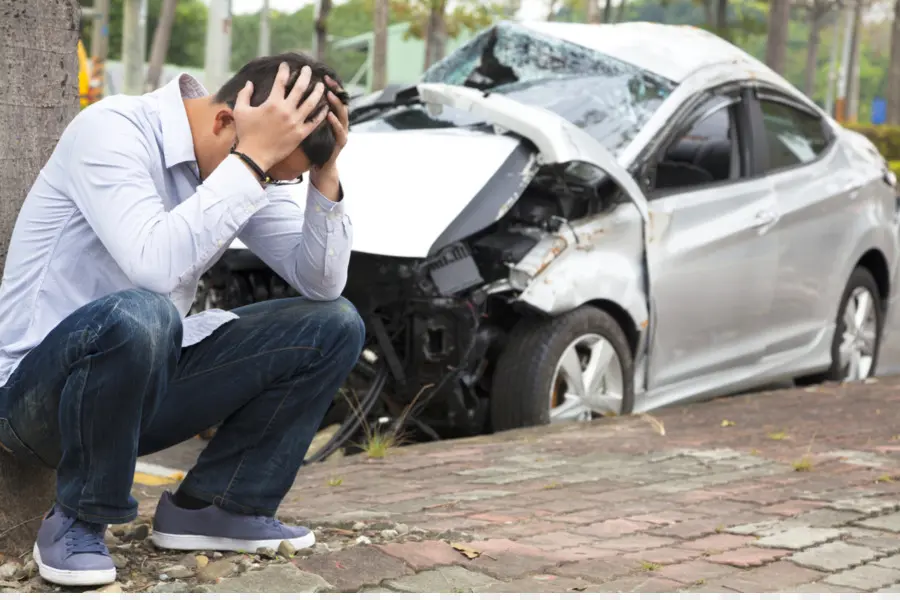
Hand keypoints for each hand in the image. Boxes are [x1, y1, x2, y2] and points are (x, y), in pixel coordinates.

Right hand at [233, 63, 327, 171]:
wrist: (254, 156)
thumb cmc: (246, 133)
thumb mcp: (240, 111)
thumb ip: (244, 94)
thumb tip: (249, 83)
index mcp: (272, 103)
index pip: (281, 81)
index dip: (284, 70)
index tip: (286, 64)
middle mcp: (286, 110)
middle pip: (300, 88)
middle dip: (305, 76)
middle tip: (308, 69)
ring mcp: (295, 122)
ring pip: (311, 103)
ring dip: (317, 92)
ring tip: (321, 85)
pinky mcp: (300, 134)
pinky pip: (314, 122)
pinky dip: (321, 113)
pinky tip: (326, 107)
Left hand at [310, 76, 348, 199]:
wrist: (323, 165)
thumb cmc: (314, 145)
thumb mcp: (311, 125)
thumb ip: (308, 110)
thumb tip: (294, 94)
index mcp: (330, 115)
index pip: (331, 96)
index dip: (328, 85)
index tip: (320, 74)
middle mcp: (338, 120)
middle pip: (339, 101)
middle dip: (334, 89)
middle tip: (326, 80)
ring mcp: (341, 131)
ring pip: (342, 114)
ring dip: (336, 103)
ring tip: (329, 94)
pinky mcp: (340, 142)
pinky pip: (339, 131)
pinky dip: (335, 123)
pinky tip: (329, 114)